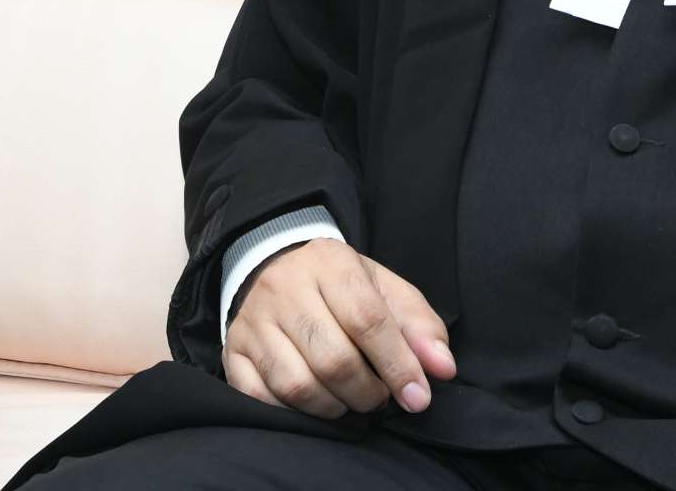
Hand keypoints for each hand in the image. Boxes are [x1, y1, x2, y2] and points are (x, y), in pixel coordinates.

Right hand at [222, 237, 458, 418]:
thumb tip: (442, 368)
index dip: (398, 364)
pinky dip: (293, 413)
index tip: (418, 396)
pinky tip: (314, 402)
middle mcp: (284, 288)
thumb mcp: (384, 289)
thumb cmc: (340, 287)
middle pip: (333, 358)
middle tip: (379, 398)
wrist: (275, 266)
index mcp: (329, 263)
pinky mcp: (233, 350)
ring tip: (349, 401)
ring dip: (334, 407)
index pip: (367, 319)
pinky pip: (262, 398)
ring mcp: (253, 321)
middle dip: (367, 392)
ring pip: (297, 385)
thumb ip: (419, 326)